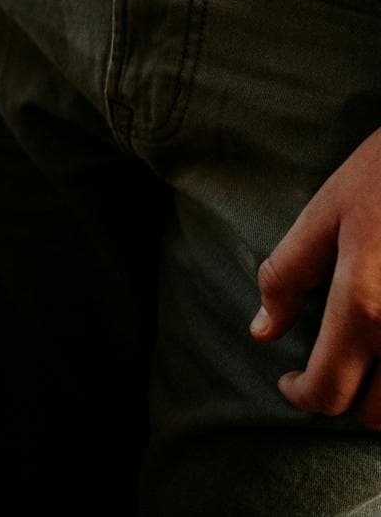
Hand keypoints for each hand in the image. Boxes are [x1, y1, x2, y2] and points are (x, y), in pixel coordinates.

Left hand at [253, 127, 380, 423]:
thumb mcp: (325, 214)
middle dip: (350, 398)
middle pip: (380, 414)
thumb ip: (287, 276)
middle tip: (334, 368)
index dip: (302, 395)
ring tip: (371, 360)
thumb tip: (261, 331)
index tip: (292, 380)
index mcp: (367, 306)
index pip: (329, 391)